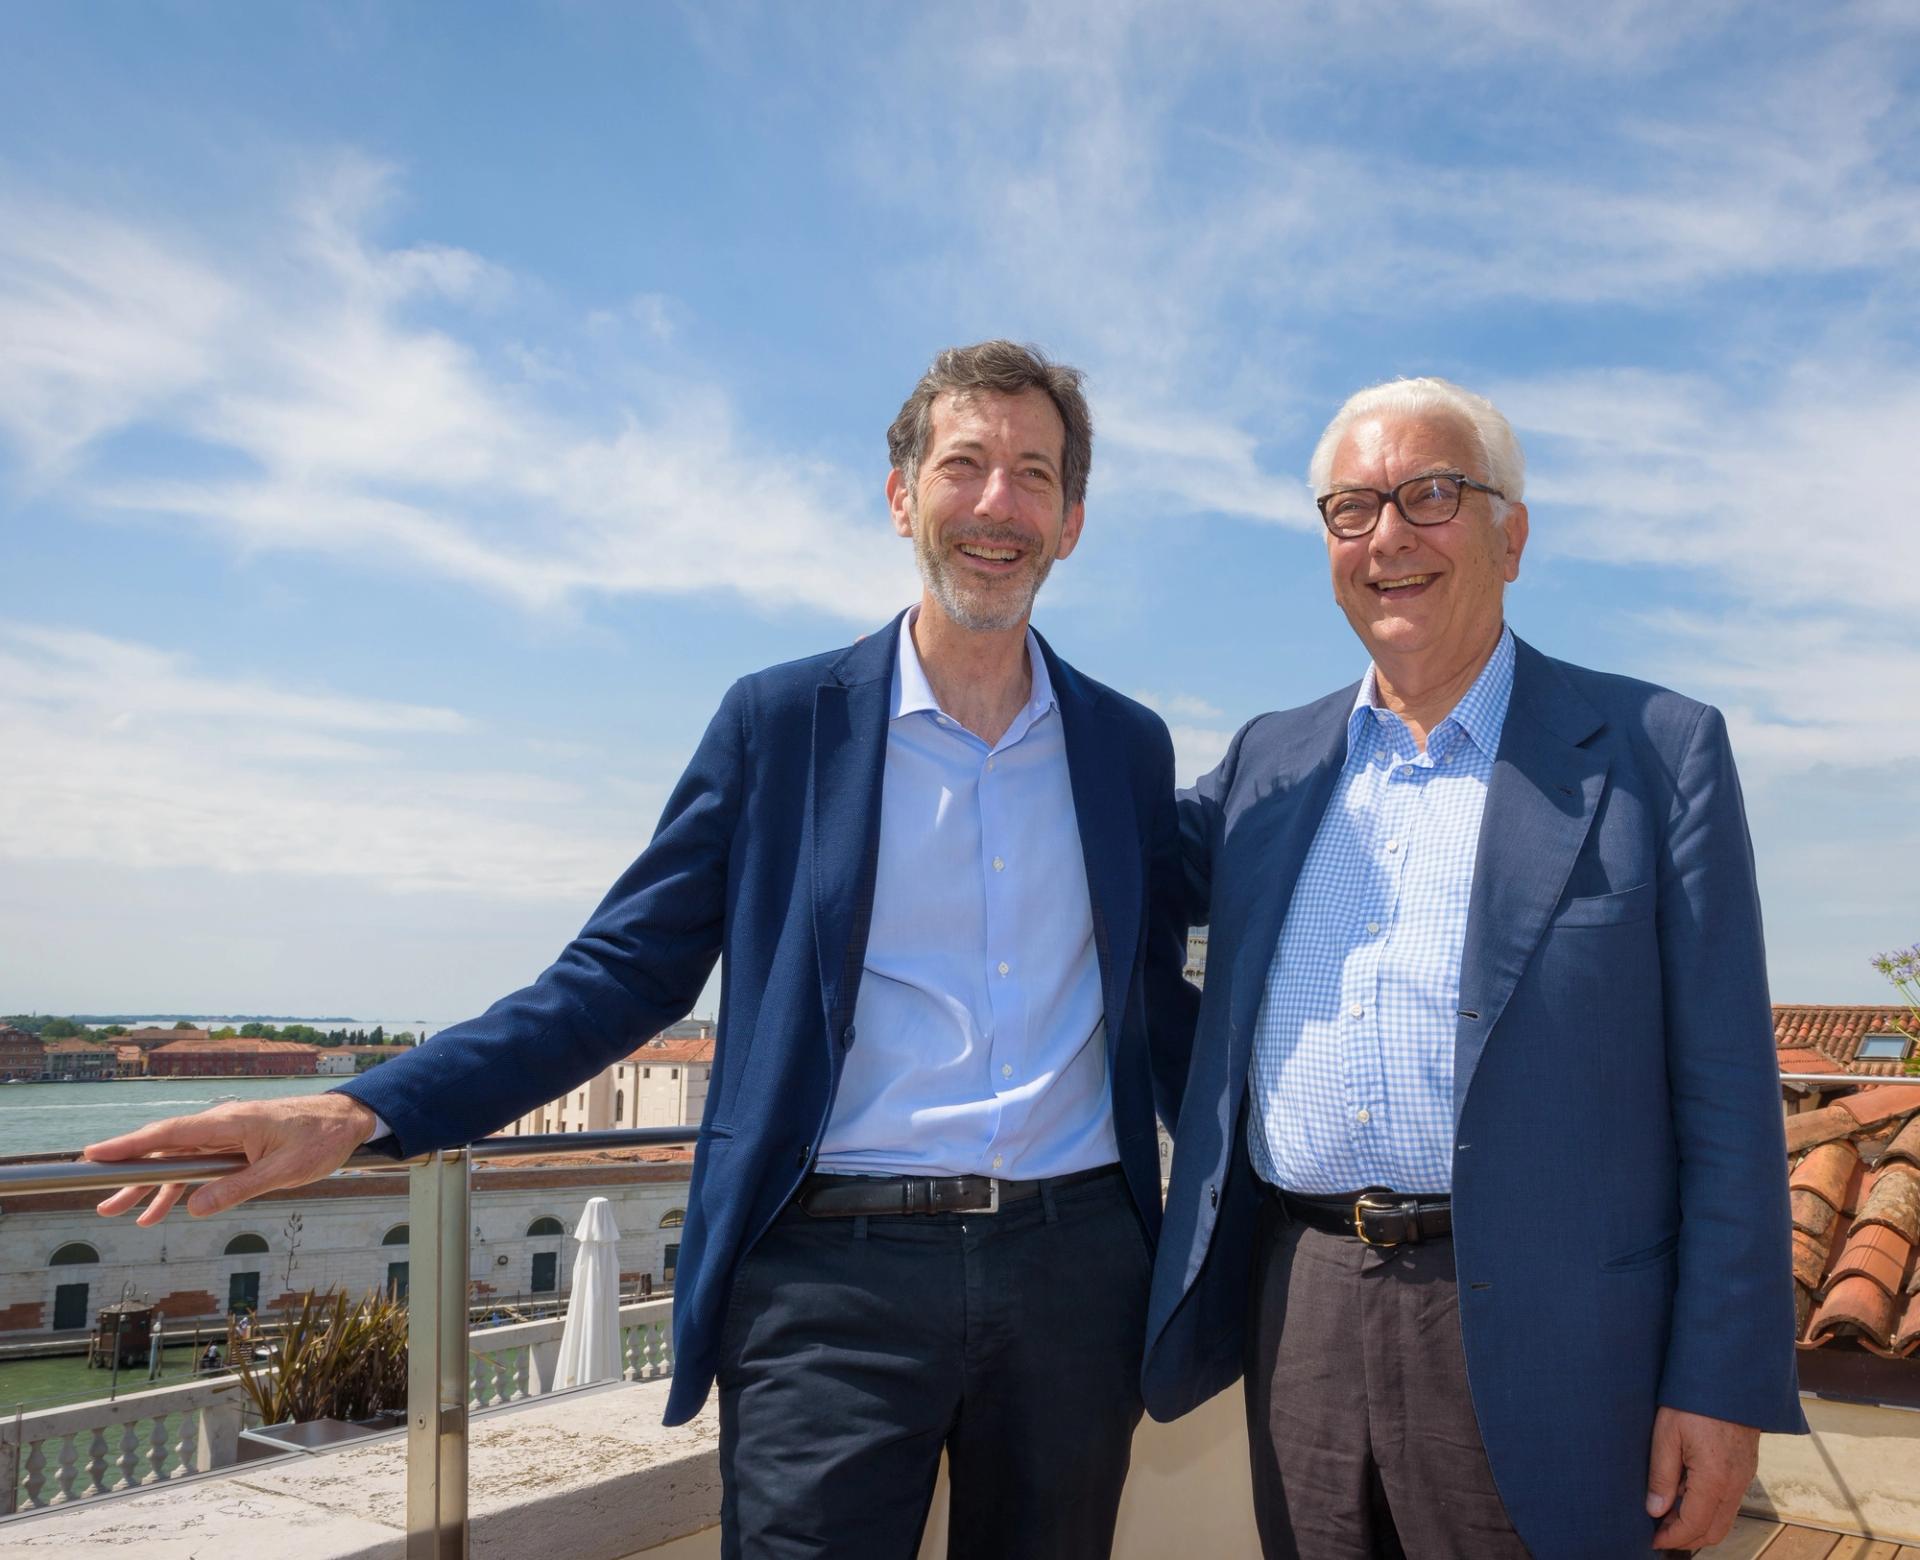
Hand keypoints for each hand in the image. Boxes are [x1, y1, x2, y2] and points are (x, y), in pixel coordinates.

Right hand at [84, 1093, 379, 1224]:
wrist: (347, 1119)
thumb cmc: (320, 1139)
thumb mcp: (283, 1171)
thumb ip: (238, 1188)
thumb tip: (194, 1208)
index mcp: (229, 1123)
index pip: (169, 1134)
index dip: (130, 1145)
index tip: (95, 1154)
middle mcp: (221, 1124)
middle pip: (166, 1150)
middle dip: (131, 1175)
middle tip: (101, 1201)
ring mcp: (227, 1134)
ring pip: (179, 1161)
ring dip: (152, 1187)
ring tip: (121, 1214)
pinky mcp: (236, 1144)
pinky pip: (199, 1165)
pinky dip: (180, 1186)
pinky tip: (163, 1210)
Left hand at [1645, 1405, 1761, 1549]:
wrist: (1728, 1375)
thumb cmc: (1693, 1400)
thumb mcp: (1666, 1435)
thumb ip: (1661, 1476)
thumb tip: (1655, 1511)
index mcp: (1715, 1480)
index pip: (1694, 1525)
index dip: (1672, 1538)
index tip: (1652, 1541)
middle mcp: (1736, 1484)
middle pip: (1714, 1530)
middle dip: (1687, 1538)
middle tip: (1658, 1532)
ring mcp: (1745, 1476)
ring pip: (1724, 1518)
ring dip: (1698, 1524)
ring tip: (1668, 1514)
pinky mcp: (1746, 1466)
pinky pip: (1730, 1501)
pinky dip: (1709, 1509)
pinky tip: (1686, 1495)